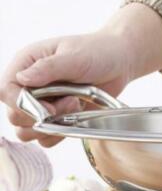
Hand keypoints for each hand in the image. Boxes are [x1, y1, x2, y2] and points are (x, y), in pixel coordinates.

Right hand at [0, 3, 161, 146]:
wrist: (121, 61)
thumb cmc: (98, 52)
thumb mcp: (75, 56)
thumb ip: (49, 68)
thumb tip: (22, 78)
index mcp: (27, 64)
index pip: (5, 91)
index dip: (20, 104)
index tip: (46, 107)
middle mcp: (30, 85)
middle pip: (14, 115)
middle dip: (41, 116)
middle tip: (70, 102)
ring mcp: (43, 103)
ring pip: (27, 130)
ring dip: (51, 126)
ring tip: (75, 106)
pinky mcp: (58, 117)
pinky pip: (47, 137)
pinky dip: (60, 134)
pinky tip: (76, 117)